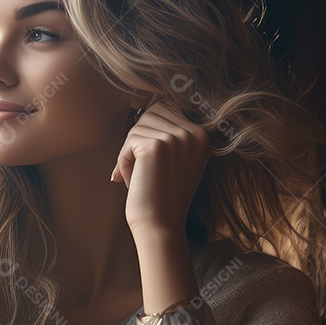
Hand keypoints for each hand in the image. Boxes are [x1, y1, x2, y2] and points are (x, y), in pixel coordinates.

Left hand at [111, 100, 209, 236]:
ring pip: (137, 127)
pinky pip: (128, 142)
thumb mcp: (177, 158)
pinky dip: (123, 161)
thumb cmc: (163, 195)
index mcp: (203, 134)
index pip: (166, 109)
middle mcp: (194, 133)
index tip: (151, 161)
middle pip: (151, 113)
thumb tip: (146, 100)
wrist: (161, 224)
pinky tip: (132, 181)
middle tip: (141, 170)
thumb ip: (168, 131)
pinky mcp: (156, 146)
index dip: (150, 131)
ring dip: (130, 152)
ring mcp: (176, 138)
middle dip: (139, 139)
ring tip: (139, 177)